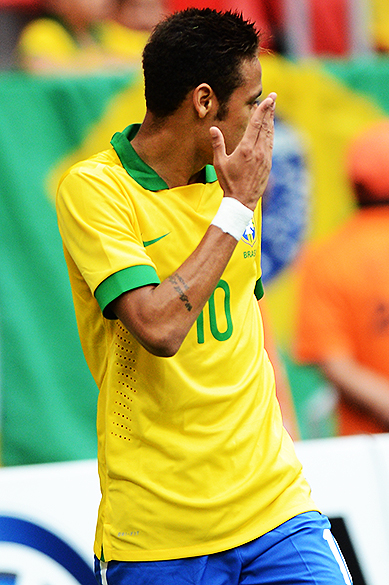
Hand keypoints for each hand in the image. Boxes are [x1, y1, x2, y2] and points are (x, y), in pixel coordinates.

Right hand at [209, 92, 275, 210]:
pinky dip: (270, 134)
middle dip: (270, 111)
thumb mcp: (219, 163)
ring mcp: (265, 158)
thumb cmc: (229, 182)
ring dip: (271, 121)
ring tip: (272, 110)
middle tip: (273, 98)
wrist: (241, 201)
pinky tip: (270, 130)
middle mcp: (258, 151)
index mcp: (246, 148)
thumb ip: (218, 144)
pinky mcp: (268, 164)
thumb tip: (213, 129)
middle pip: (266, 126)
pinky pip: (270, 145)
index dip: (263, 110)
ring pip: (270, 135)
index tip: (268, 99)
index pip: (256, 124)